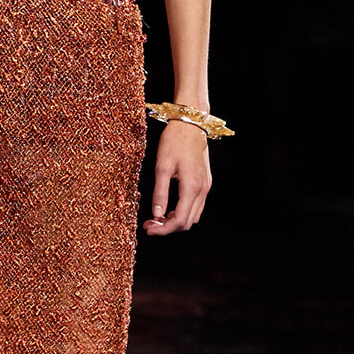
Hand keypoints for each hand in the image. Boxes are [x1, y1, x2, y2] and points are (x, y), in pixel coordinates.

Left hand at [143, 120, 211, 235]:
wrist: (190, 124)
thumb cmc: (174, 141)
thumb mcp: (162, 166)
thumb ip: (160, 193)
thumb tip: (156, 215)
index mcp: (191, 187)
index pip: (179, 220)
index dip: (163, 229)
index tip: (148, 228)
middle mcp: (202, 190)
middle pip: (187, 222)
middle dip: (168, 227)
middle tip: (149, 223)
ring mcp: (206, 187)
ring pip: (193, 216)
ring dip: (176, 221)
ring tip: (157, 217)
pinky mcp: (205, 183)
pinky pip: (196, 207)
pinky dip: (183, 213)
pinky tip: (170, 208)